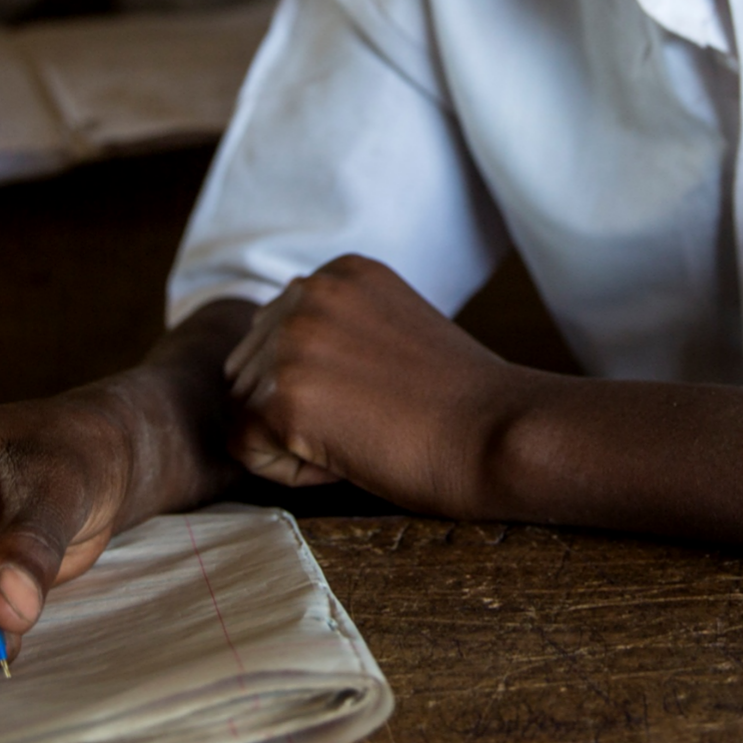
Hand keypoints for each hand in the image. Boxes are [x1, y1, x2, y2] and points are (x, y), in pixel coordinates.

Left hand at [223, 256, 526, 516]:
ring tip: (362, 435)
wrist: (498, 434)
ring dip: (290, 440)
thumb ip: (337, 328)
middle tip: (370, 420)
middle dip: (293, 410)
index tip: (380, 392)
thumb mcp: (391, 330)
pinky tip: (348, 457)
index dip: (320, 384)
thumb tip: (272, 364)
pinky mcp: (282, 397)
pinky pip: (246, 450)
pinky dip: (289, 471)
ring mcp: (292, 341)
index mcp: (339, 271)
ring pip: (245, 410)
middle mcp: (309, 291)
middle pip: (249, 371)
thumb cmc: (458, 402)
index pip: (276, 337)